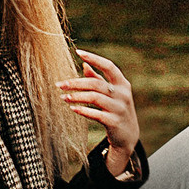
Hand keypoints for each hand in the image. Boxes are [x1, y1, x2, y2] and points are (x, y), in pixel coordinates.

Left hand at [60, 51, 140, 174]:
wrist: (128, 135)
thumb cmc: (116, 109)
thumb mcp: (112, 93)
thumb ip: (99, 79)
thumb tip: (84, 65)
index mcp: (122, 83)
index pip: (108, 66)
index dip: (94, 58)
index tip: (78, 52)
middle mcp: (122, 94)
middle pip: (96, 84)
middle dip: (76, 83)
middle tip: (59, 84)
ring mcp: (119, 109)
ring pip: (94, 98)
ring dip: (76, 96)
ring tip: (63, 97)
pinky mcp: (113, 122)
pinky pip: (96, 114)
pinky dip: (83, 110)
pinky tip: (72, 108)